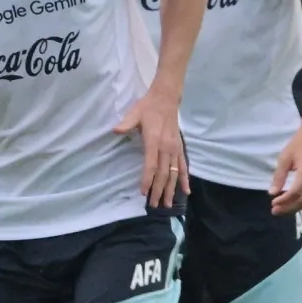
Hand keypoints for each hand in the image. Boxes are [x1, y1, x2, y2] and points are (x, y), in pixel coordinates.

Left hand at [114, 87, 189, 207]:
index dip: (147, 179)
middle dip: (158, 190)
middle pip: (163, 173)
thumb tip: (115, 131)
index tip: (143, 192)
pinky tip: (186, 191)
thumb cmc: (148, 107)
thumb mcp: (135, 113)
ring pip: (174, 173)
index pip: (151, 164)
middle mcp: (167, 147)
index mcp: (155, 140)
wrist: (166, 98)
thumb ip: (126, 124)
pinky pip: (183, 166)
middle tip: (153, 205)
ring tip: (167, 204)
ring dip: (170, 189)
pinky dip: (184, 179)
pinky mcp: (179, 148)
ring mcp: (175, 149)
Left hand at [271, 122, 301, 216]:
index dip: (284, 201)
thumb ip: (279, 176)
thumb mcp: (285, 156)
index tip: (273, 204)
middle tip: (276, 210)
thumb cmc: (300, 142)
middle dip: (289, 208)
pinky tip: (294, 202)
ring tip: (283, 208)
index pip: (295, 193)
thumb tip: (272, 193)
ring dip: (297, 207)